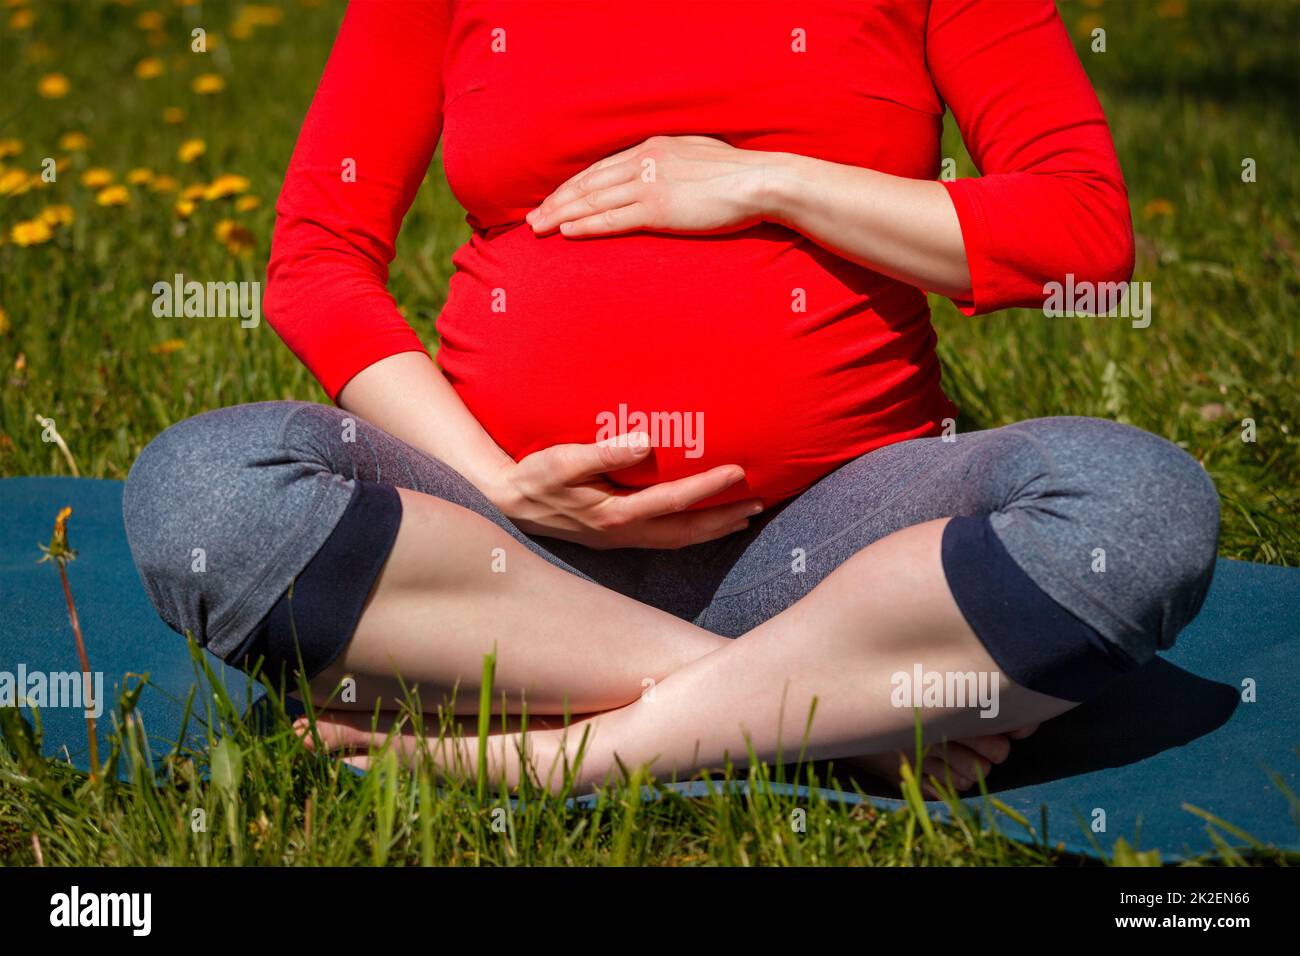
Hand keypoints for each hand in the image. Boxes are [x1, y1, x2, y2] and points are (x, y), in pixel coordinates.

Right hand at [487, 431, 762, 548]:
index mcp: (615, 514)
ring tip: (742, 517)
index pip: (673, 501)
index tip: (738, 471)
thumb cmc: (533, 476)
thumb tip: (647, 439)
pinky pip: (664, 539)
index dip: (708, 487)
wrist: (506, 505)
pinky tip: (701, 523)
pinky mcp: (616, 538)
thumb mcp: (562, 460)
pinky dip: (690, 532)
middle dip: (723, 519)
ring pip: (678, 540)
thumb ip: (604, 451)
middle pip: (685, 531)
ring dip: (711, 529)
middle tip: (759, 503)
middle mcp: (623, 533)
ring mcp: (621, 540)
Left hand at [526, 135, 777, 237]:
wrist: (759, 181)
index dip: (573, 186)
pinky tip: (566, 231)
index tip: (553, 199)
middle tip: (531, 218)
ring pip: (594, 201)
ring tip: (537, 228)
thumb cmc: (736, 174)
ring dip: (561, 214)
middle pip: (589, 183)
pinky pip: (613, 219)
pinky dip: (586, 225)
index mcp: (653, 148)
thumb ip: (672, 163)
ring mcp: (650, 185)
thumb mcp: (697, 156)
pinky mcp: (658, 209)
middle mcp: (644, 162)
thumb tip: (663, 176)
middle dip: (557, 201)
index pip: (600, 168)